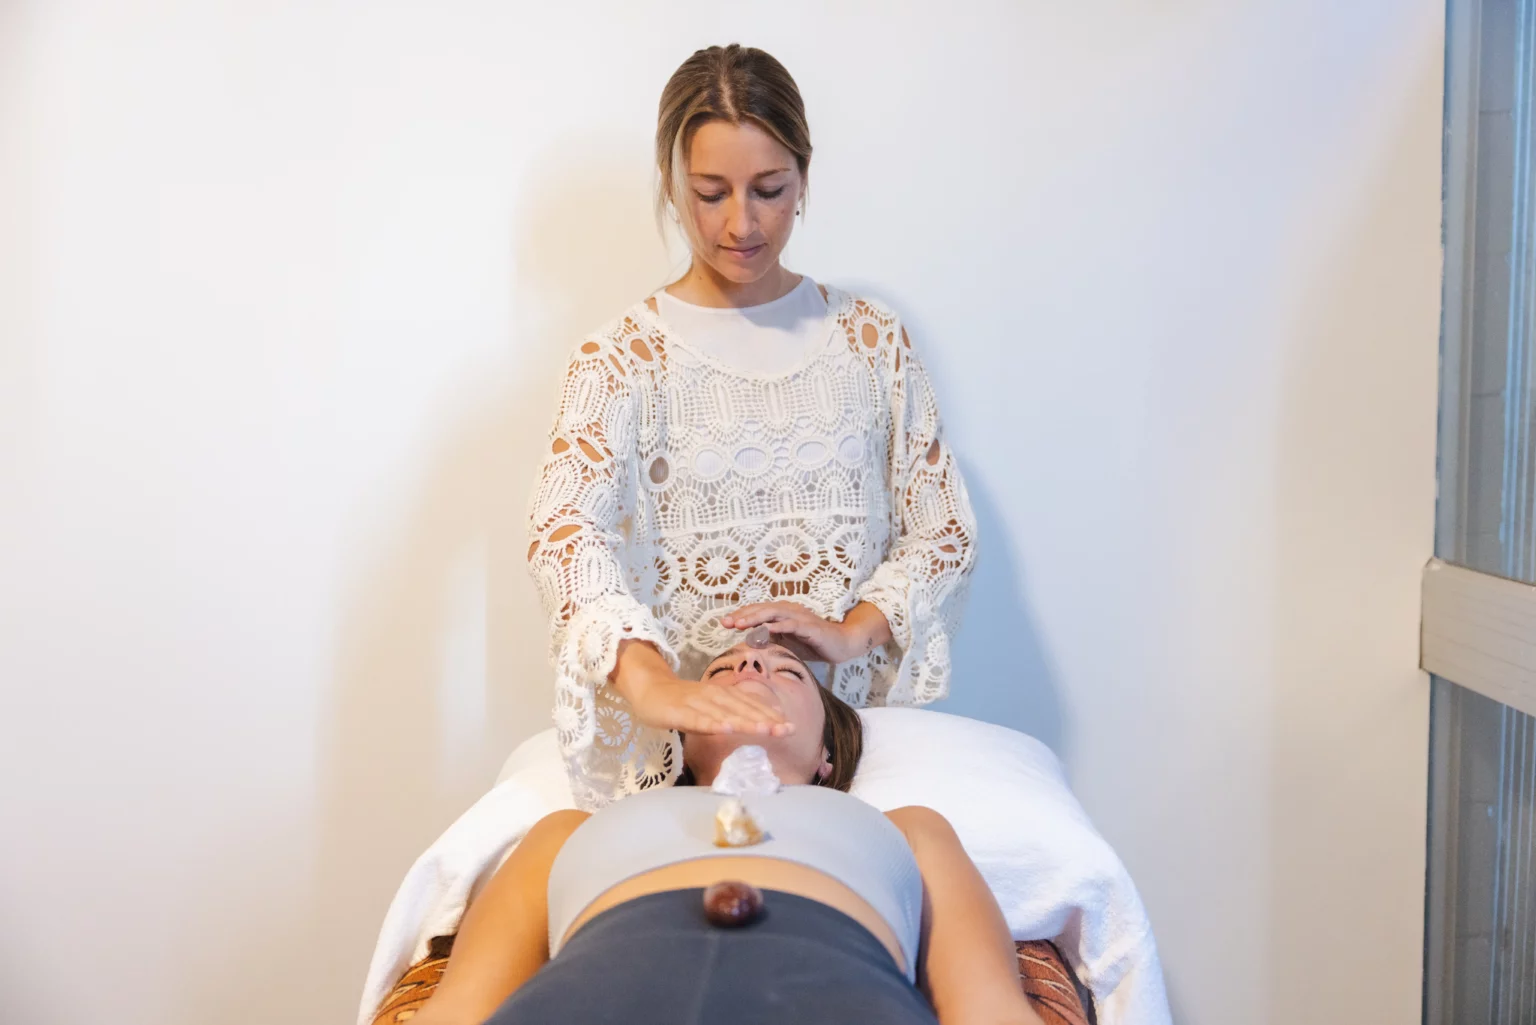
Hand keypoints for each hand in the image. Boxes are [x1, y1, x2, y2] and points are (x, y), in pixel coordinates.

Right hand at [609, 640, 792, 737]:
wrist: (650, 689)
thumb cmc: (684, 702)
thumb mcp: (713, 706)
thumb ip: (735, 712)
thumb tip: (763, 720)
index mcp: (724, 694)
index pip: (751, 705)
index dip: (771, 715)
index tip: (792, 727)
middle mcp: (714, 696)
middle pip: (743, 709)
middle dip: (766, 720)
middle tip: (788, 730)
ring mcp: (697, 703)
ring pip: (725, 713)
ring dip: (746, 721)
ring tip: (766, 730)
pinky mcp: (679, 712)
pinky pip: (697, 719)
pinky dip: (712, 723)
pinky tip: (726, 729)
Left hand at [720, 601, 890, 664]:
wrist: (842, 644)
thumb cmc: (813, 643)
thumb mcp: (787, 643)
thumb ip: (770, 641)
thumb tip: (749, 644)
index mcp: (783, 614)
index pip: (758, 612)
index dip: (742, 615)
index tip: (725, 623)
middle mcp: (790, 611)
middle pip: (763, 609)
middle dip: (744, 615)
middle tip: (727, 622)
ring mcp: (801, 618)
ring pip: (775, 613)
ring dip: (757, 618)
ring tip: (741, 624)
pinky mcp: (811, 627)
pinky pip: (792, 625)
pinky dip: (779, 626)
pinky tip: (767, 630)